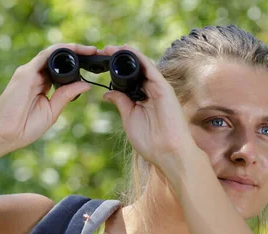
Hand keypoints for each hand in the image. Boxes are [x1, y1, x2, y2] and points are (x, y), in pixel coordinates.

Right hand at [0, 43, 96, 158]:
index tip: (95, 66)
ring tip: (91, 49)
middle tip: (97, 53)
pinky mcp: (26, 73)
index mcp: (41, 85)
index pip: (61, 70)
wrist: (4, 134)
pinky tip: (76, 50)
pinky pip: (45, 56)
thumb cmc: (25, 127)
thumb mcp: (52, 110)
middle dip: (78, 54)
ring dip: (72, 49)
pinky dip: (61, 51)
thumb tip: (86, 85)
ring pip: (53, 53)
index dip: (77, 65)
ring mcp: (29, 72)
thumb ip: (67, 95)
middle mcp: (35, 75)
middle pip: (58, 59)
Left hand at [101, 45, 199, 171]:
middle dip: (119, 60)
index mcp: (142, 101)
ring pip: (142, 66)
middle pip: (135, 71)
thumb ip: (121, 103)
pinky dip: (138, 57)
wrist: (167, 151)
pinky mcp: (164, 88)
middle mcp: (151, 93)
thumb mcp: (129, 119)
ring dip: (127, 55)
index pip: (128, 81)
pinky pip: (150, 68)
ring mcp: (158, 89)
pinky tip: (126, 49)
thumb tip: (107, 92)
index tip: (100, 65)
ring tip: (110, 48)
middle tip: (102, 51)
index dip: (115, 72)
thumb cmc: (150, 141)